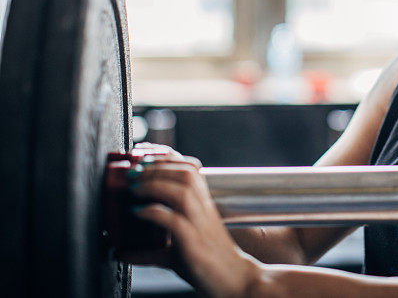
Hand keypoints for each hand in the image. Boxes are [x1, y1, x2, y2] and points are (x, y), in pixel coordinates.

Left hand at [122, 155, 260, 297]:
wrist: (236, 282)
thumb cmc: (209, 265)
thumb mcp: (175, 252)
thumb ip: (149, 250)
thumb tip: (120, 251)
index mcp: (204, 205)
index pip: (190, 168)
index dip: (167, 157)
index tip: (144, 155)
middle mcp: (204, 210)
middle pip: (186, 174)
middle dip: (157, 167)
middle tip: (134, 171)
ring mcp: (200, 225)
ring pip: (183, 191)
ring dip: (155, 184)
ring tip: (134, 187)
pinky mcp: (194, 244)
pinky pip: (175, 220)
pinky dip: (154, 212)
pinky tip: (138, 213)